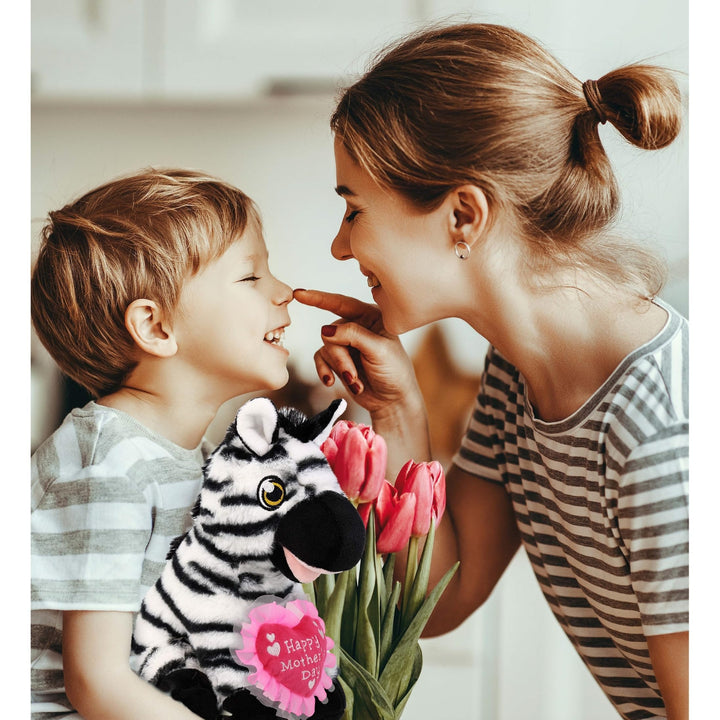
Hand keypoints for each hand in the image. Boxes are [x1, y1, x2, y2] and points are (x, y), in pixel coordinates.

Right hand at [294, 289, 430, 472]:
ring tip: (355, 381)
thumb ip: (353, 335)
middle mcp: (356, 326)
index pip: (342, 303)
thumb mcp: (379, 350)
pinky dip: (326, 371)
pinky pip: (320, 359)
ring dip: (338, 367)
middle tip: (352, 374)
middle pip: (331, 332)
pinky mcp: (337, 359)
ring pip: (326, 347)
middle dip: (340, 356)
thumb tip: (325, 330)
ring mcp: (346, 343)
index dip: (319, 298)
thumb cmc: (394, 372)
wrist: (392, 400)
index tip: (300, 294)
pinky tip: (333, 382)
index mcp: (371, 316)